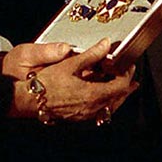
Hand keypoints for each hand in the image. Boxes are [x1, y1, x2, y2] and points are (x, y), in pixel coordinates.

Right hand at [10, 39, 137, 122]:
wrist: (31, 100)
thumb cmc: (47, 83)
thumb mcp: (70, 64)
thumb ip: (91, 54)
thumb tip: (105, 44)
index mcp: (93, 94)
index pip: (120, 86)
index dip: (127, 75)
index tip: (128, 66)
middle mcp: (93, 108)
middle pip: (119, 98)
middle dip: (126, 86)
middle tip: (130, 76)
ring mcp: (86, 114)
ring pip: (110, 107)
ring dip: (117, 95)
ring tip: (121, 86)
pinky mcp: (80, 116)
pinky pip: (100, 111)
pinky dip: (106, 102)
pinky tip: (102, 95)